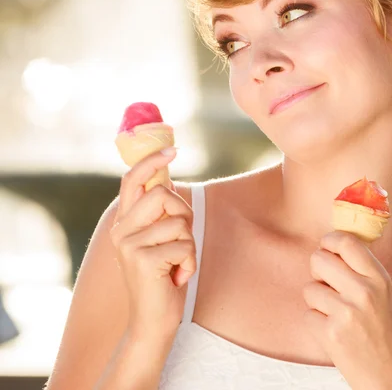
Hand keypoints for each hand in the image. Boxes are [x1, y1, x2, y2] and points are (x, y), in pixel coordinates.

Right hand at [110, 149, 195, 340]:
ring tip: (177, 264)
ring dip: (189, 245)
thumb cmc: (163, 276)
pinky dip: (190, 263)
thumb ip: (160, 213)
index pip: (132, 180)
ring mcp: (129, 244)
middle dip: (185, 214)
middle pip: (164, 193)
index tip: (173, 150)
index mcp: (125, 222)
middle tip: (181, 240)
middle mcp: (121, 230)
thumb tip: (169, 180)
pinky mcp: (142, 259)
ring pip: (179, 221)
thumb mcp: (160, 239)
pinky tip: (177, 277)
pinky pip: (184, 245)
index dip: (152, 161)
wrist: (153, 321)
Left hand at [302, 231, 391, 389]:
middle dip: (318, 271)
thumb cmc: (383, 334)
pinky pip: (307, 313)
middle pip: (319, 259)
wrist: (388, 376)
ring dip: (317, 301)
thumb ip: (361, 268)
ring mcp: (346, 312)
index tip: (326, 247)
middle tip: (328, 285)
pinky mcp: (330, 332)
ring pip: (309, 288)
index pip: (346, 241)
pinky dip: (315, 322)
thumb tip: (332, 245)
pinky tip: (333, 330)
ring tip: (335, 313)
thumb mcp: (383, 292)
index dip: (329, 241)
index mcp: (379, 278)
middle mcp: (364, 291)